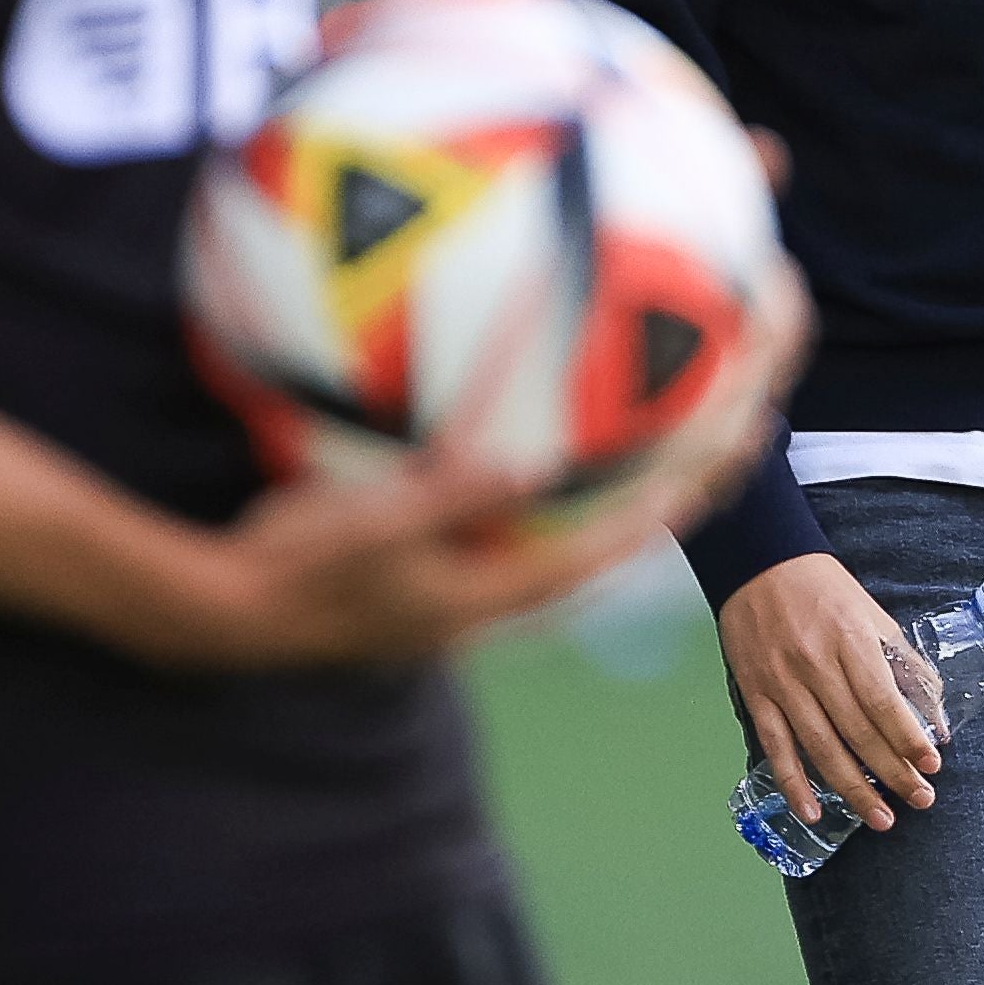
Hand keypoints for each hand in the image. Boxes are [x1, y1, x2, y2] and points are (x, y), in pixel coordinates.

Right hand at [152, 264, 813, 673]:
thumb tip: (522, 464)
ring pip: (587, 501)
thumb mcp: (365, 530)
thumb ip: (442, 498)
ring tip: (691, 377)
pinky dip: (565, 442)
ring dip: (638, 448)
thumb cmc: (294, 571)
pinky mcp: (458, 543)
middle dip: (688, 458)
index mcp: (506, 588)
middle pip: (626, 515)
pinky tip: (567, 379)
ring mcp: (488, 563)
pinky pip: (532, 487)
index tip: (744, 435)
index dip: (688, 489)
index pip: (624, 537)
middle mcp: (514, 579)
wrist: (235, 607)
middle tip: (748, 392)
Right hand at [717, 551, 946, 840]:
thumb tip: (936, 717)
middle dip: (891, 772)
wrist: (760, 562)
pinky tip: (813, 812)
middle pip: (858, 731)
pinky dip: (793, 783)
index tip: (931, 766)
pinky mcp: (756, 694)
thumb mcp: (874, 615)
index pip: (883, 701)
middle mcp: (816, 665)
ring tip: (880, 818)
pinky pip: (775, 747)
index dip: (908, 738)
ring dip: (852, 788)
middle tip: (919, 800)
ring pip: (820, 746)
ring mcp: (782, 683)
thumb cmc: (825, 589)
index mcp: (851, 640)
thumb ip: (906, 665)